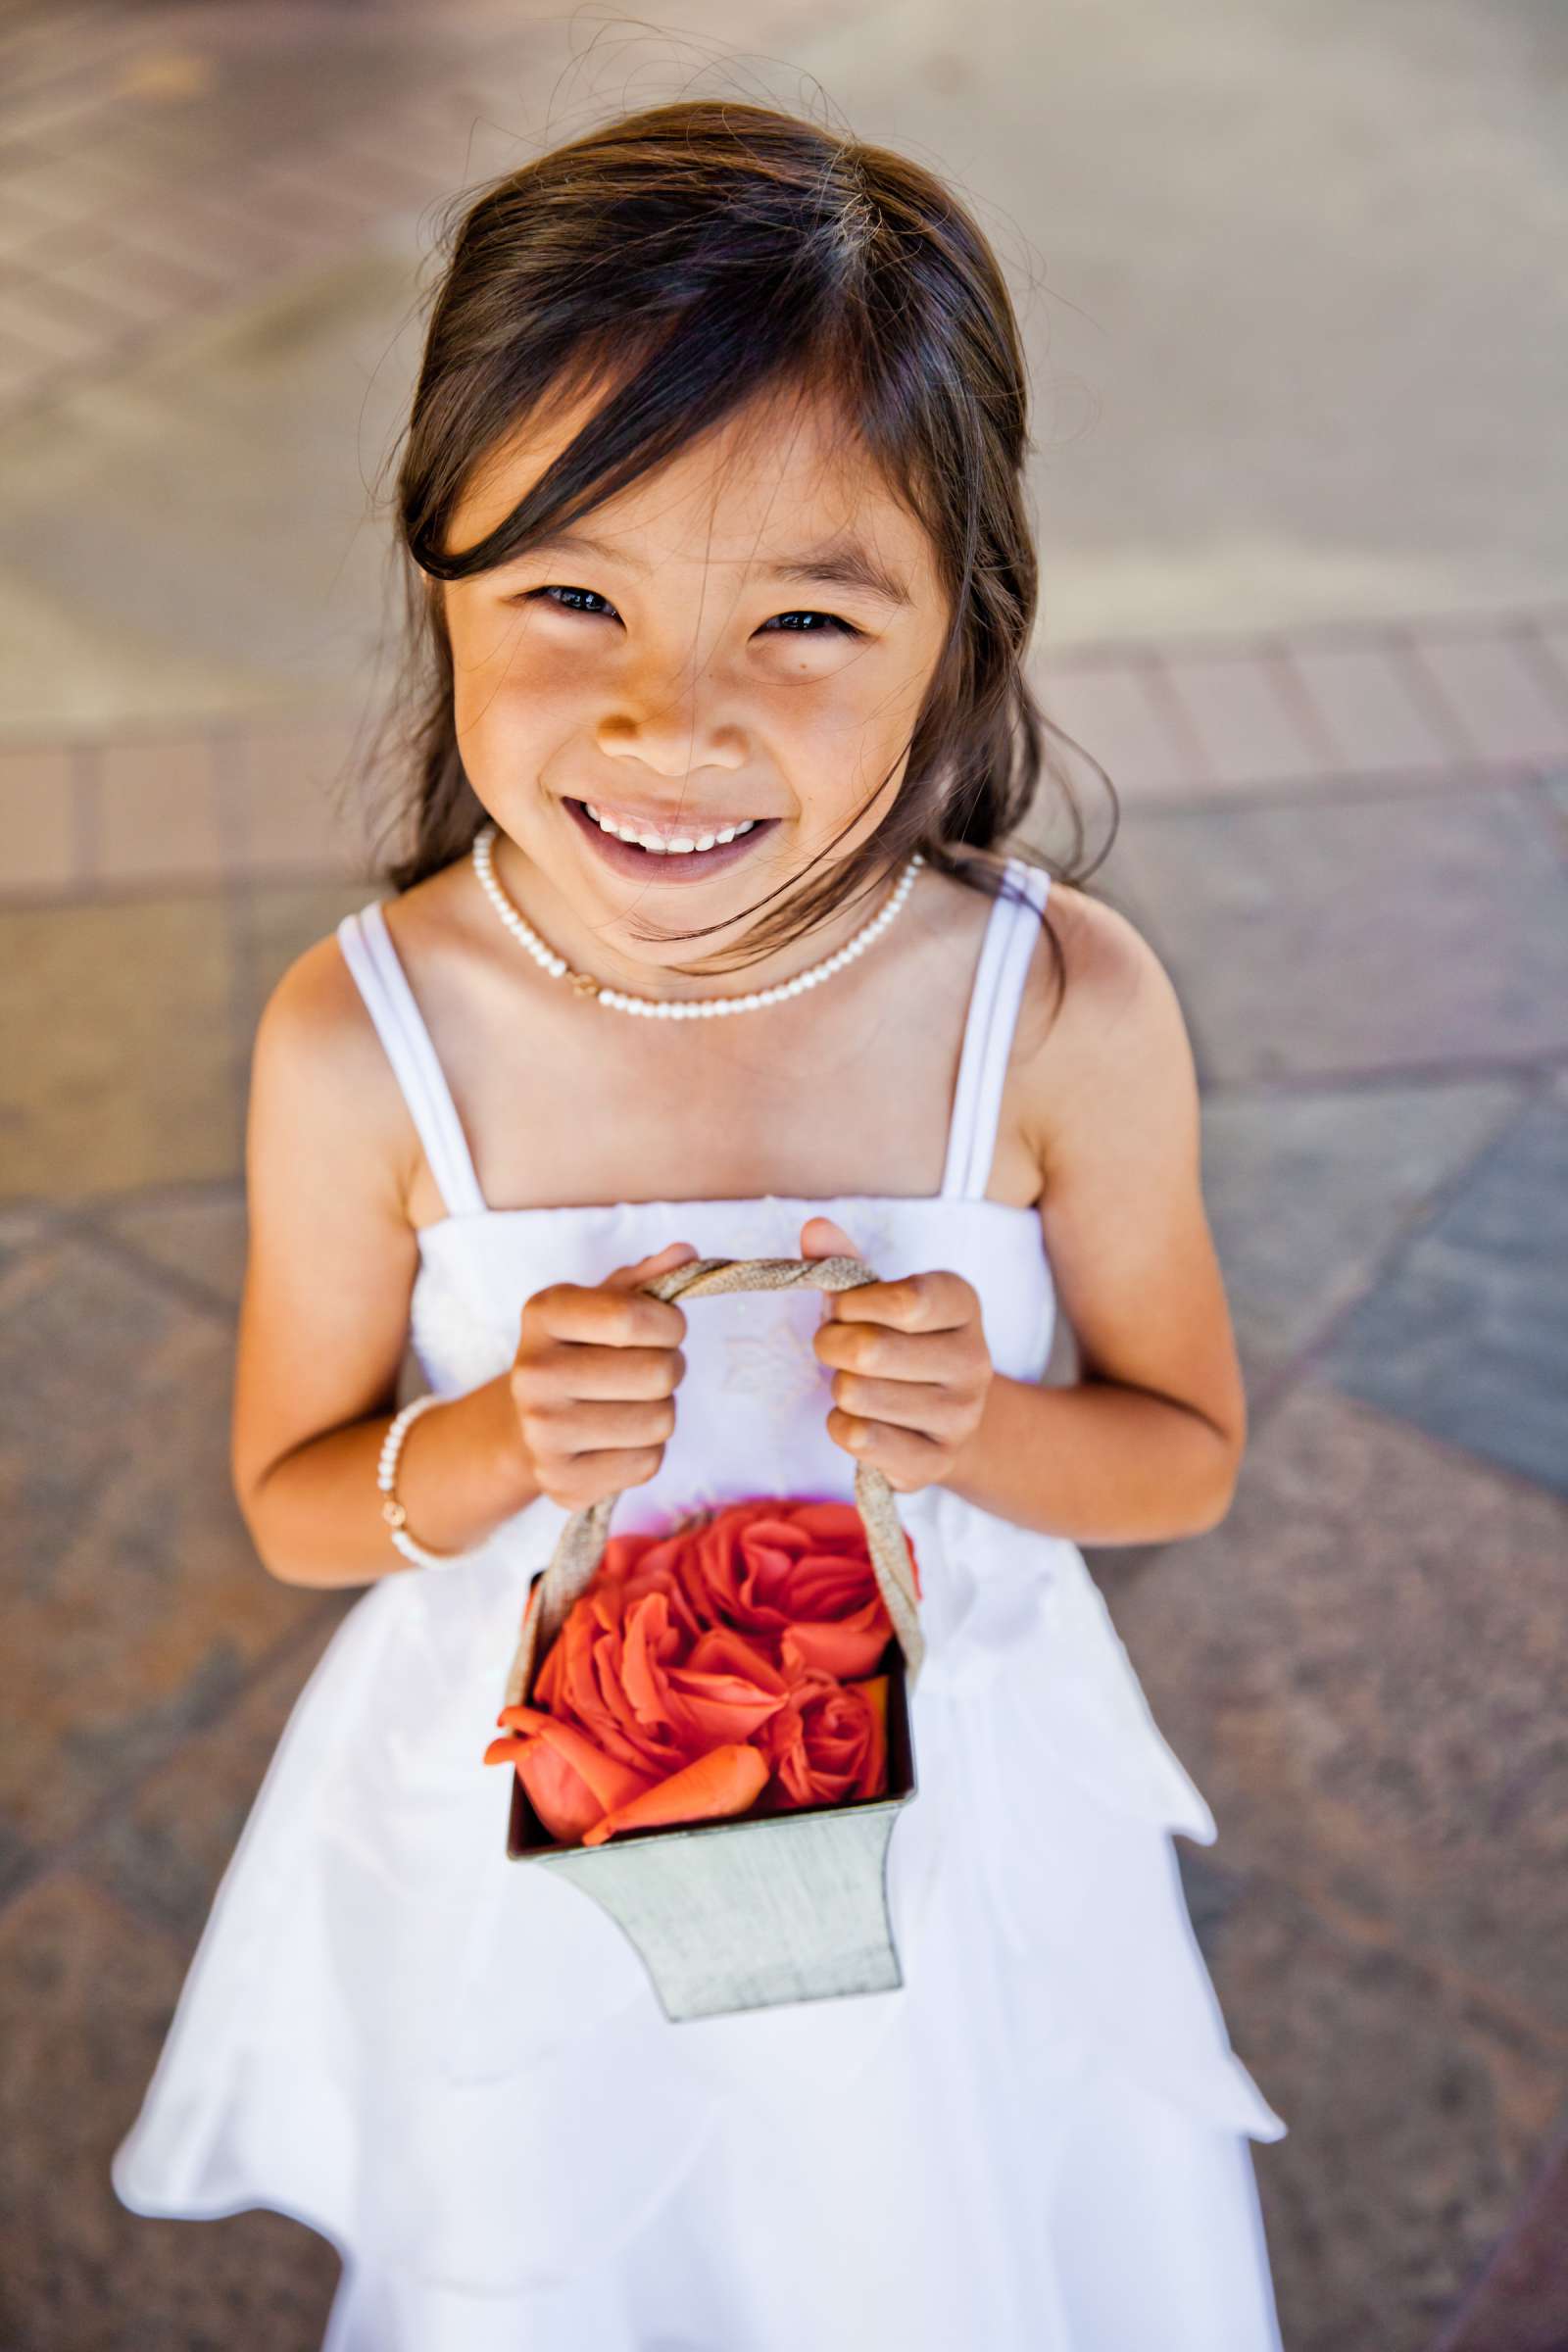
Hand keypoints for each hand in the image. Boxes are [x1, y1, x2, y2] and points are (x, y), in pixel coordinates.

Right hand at [509, 1240, 696, 1510]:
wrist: (527, 1422)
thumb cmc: (580, 1351)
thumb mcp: (603, 1304)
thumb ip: (646, 1280)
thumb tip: (686, 1253)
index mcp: (543, 1314)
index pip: (632, 1318)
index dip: (670, 1323)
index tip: (666, 1327)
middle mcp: (532, 1374)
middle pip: (658, 1373)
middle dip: (669, 1367)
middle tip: (647, 1368)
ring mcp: (542, 1434)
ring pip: (660, 1421)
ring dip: (661, 1409)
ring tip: (632, 1401)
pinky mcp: (561, 1483)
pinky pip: (647, 1463)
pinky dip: (648, 1449)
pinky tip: (618, 1437)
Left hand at [801, 1216, 993, 1494]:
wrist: (945, 1416)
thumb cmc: (900, 1341)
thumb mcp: (877, 1295)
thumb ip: (843, 1261)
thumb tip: (814, 1229)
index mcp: (962, 1304)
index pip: (905, 1301)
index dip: (854, 1305)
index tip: (846, 1308)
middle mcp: (974, 1361)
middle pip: (868, 1351)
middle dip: (831, 1346)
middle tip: (836, 1347)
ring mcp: (960, 1417)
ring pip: (857, 1394)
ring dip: (838, 1387)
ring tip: (856, 1383)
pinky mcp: (935, 1462)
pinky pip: (859, 1438)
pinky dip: (840, 1426)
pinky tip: (859, 1418)